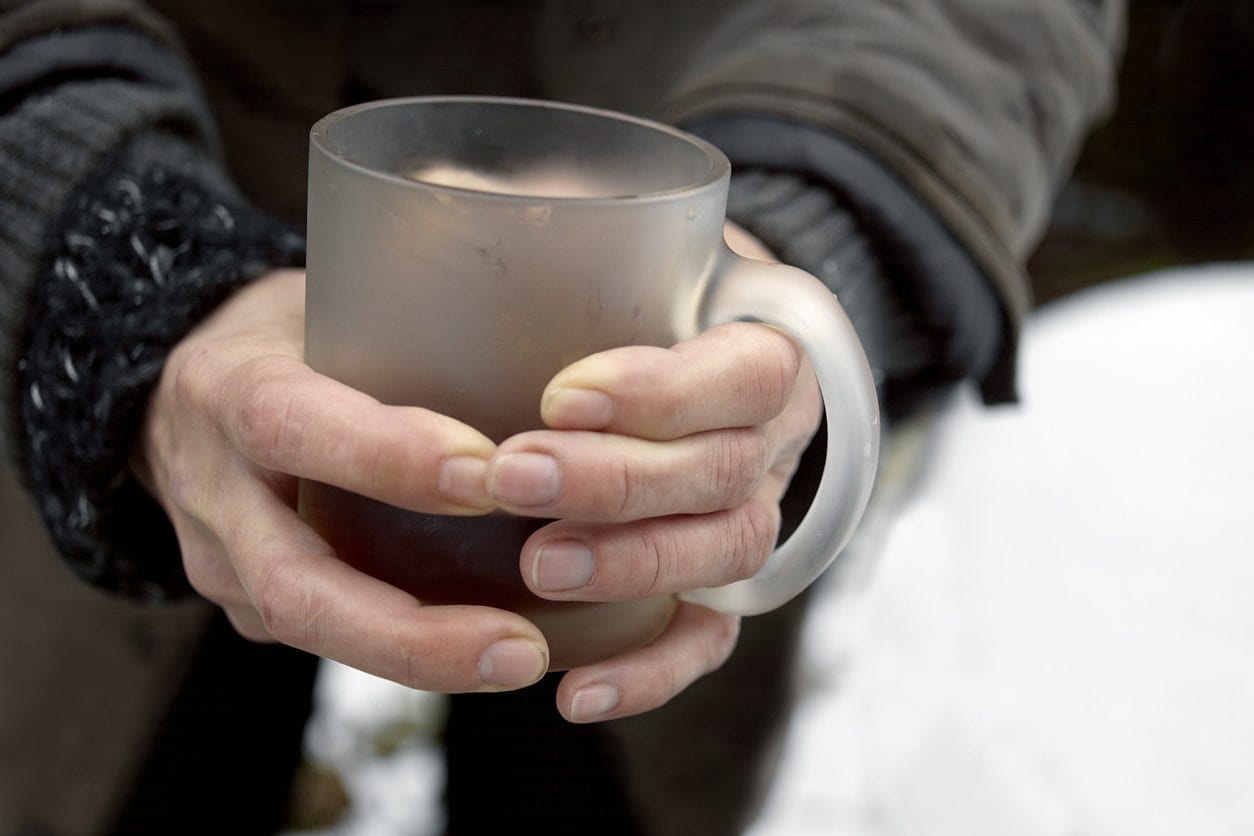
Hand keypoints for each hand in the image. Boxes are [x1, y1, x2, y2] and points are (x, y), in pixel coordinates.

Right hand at [135, 269, 550, 692]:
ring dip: (420, 659)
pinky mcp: (247, 603)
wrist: (175, 392)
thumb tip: (552, 295)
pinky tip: (487, 649)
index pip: (291, 424)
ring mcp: (220, 560)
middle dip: (409, 629)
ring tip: (520, 660)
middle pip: (294, 584)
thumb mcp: (325, 294)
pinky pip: (325, 636)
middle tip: (519, 646)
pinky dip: (408, 650)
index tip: (491, 479)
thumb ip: (414, 307)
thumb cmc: (285, 330)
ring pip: (310, 630)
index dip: (386, 458)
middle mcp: (211, 489)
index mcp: (225, 386)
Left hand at [487, 225, 824, 721]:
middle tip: (515, 475)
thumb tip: (453, 185)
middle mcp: (771, 439)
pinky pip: (707, 639)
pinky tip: (574, 694)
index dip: (663, 391)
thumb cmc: (631, 282)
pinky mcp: (715, 579)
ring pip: (722, 558)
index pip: (745, 372)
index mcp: (765, 343)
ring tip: (538, 568)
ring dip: (633, 569)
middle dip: (620, 482)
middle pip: (725, 475)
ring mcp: (749, 513)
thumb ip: (554, 204)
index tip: (559, 391)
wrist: (680, 343)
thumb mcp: (611, 224)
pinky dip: (650, 672)